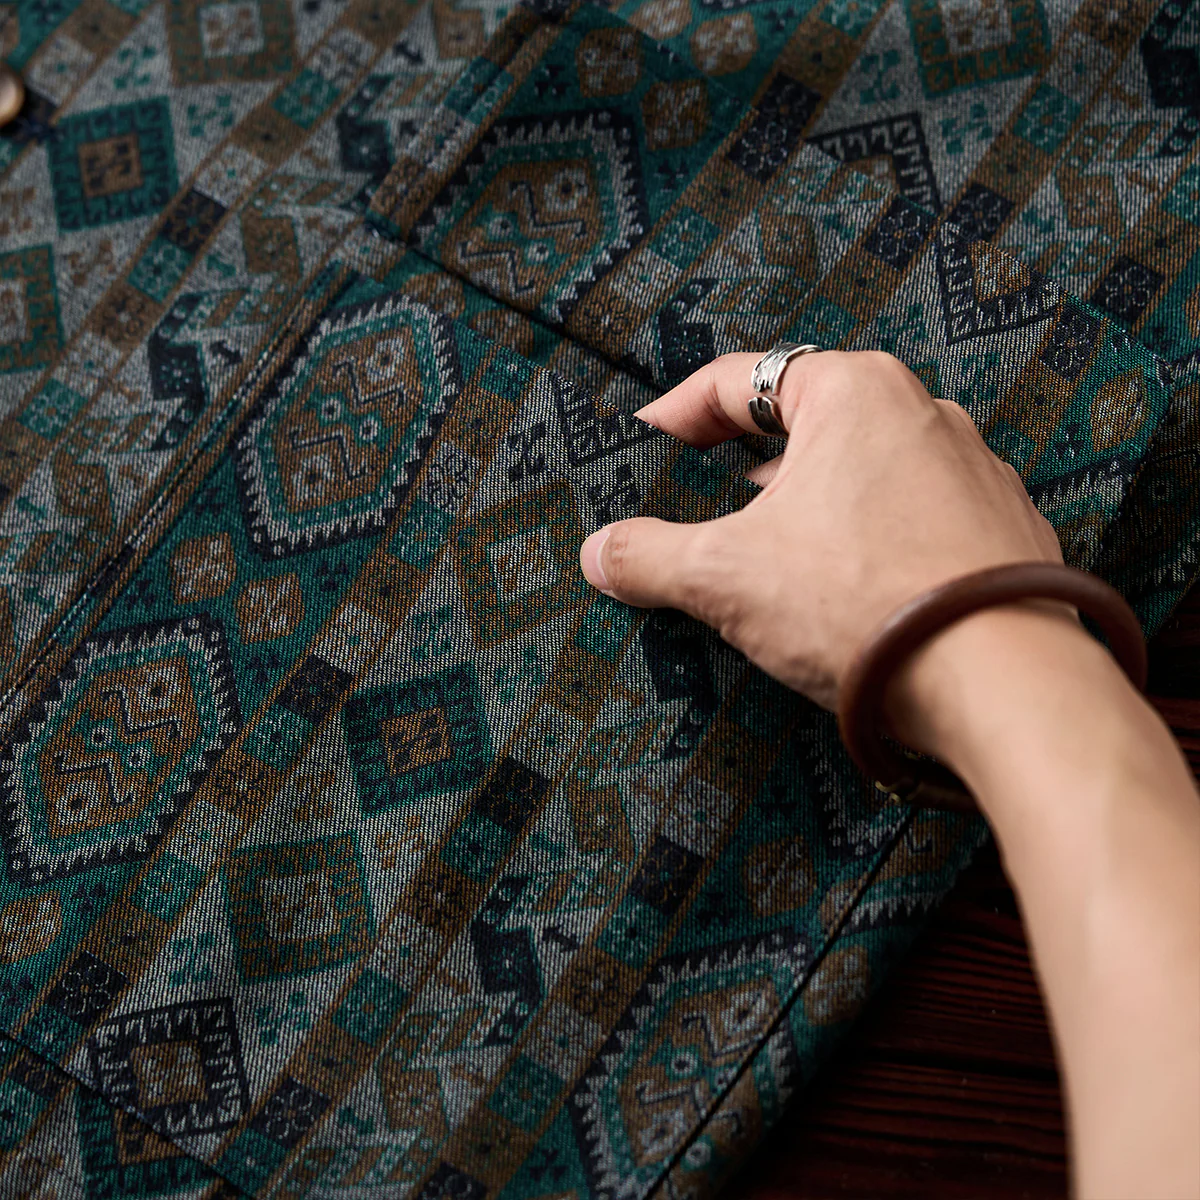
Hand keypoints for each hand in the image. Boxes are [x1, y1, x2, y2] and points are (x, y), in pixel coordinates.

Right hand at [578, 350, 1069, 746]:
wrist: (1001, 680)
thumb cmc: (868, 601)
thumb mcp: (726, 575)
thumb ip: (651, 556)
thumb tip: (603, 552)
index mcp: (855, 392)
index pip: (743, 378)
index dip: (682, 408)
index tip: (653, 434)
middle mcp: (924, 415)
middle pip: (812, 416)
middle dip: (752, 454)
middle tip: (710, 487)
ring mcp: (972, 472)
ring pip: (869, 466)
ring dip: (814, 497)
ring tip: (776, 543)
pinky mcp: (999, 531)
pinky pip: (916, 515)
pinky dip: (871, 536)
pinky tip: (850, 586)